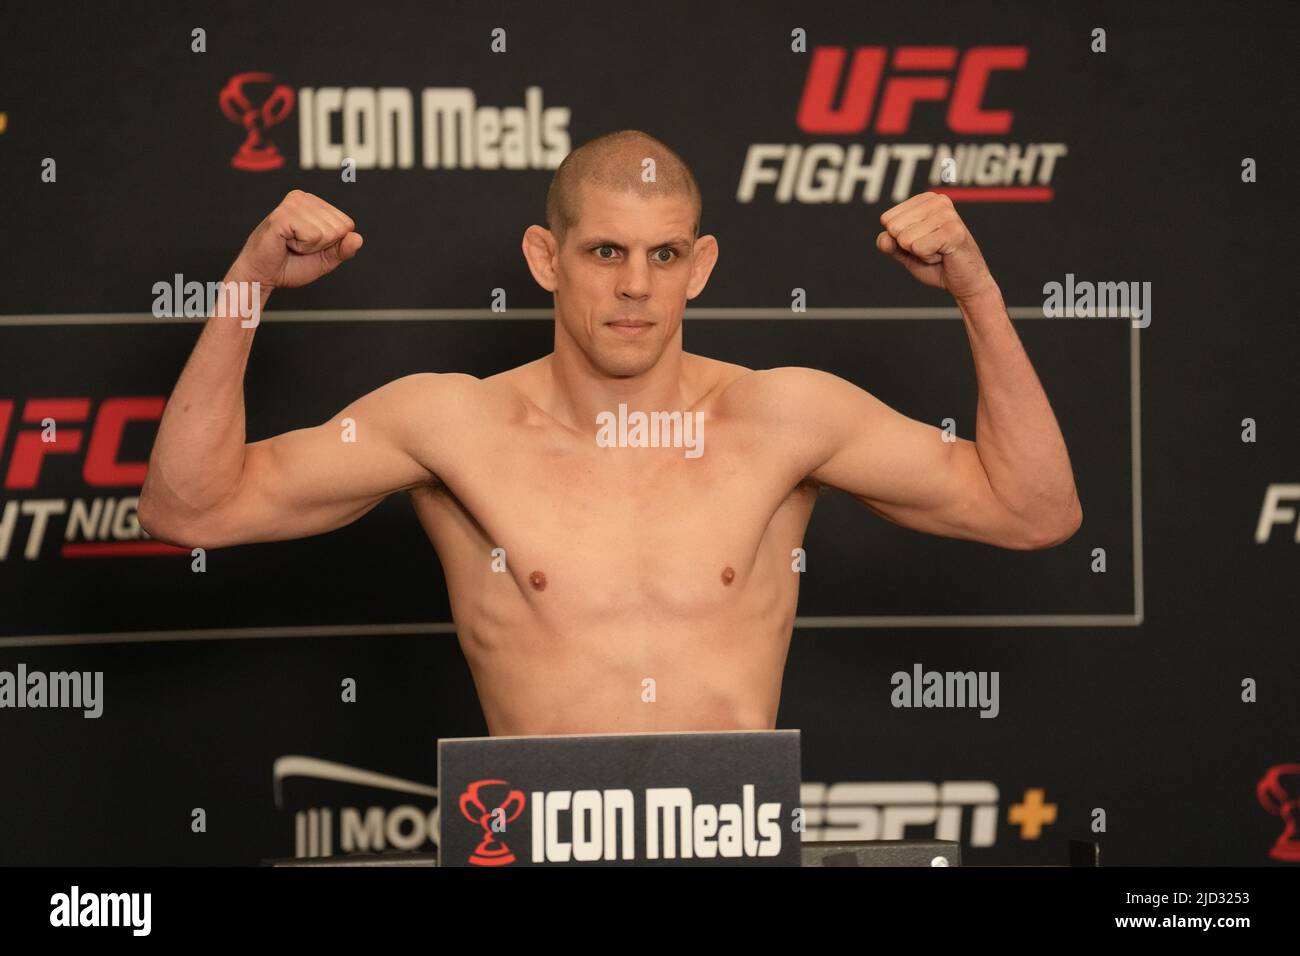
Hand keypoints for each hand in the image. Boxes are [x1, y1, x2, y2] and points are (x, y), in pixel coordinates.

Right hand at [230, 190, 362, 289]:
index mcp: (315, 204)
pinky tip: (286, 243)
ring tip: (291, 245)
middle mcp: (304, 198)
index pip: (347, 225)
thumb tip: (358, 238)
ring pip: (327, 232)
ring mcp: (292, 204)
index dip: (332, 243)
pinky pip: (312, 235)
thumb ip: (343, 249)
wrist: (264, 275)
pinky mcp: (283, 215)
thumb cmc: (291, 264)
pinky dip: (302, 247)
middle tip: (299, 247)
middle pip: (339, 228)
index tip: (310, 246)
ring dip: (310, 247)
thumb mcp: (326, 259)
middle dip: (322, 246)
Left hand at [876, 192, 994, 300]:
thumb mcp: (905, 252)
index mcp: (924, 200)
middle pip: (894, 228)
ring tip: (939, 251)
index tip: (921, 242)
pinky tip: (944, 255)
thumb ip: (889, 244)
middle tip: (931, 248)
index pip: (887, 219)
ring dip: (920, 253)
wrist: (964, 281)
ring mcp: (947, 214)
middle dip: (909, 246)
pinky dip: (928, 258)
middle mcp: (937, 201)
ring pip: (905, 239)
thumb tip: (884, 238)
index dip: (899, 239)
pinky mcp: (953, 231)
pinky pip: (919, 248)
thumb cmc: (937, 264)